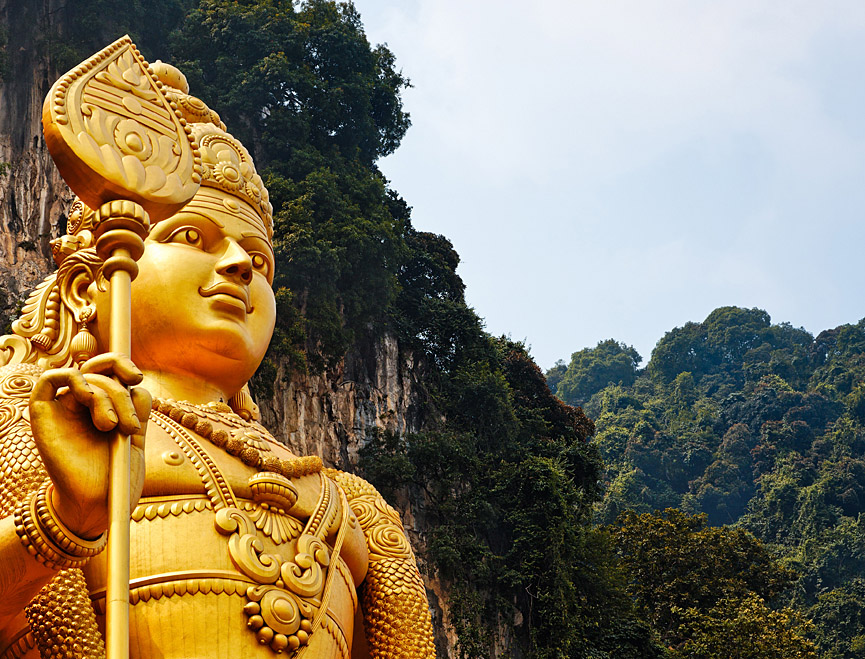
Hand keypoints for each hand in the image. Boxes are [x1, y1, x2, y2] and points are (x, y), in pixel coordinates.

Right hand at [29, 353, 150, 538]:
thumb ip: (138, 410)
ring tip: (114, 429)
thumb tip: (137, 386)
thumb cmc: (116, 477)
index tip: (137, 379)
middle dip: (121, 391)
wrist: (99, 505)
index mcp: (108, 406)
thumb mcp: (136, 439)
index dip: (123, 364)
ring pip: (86, 377)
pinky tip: (86, 396)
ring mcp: (64, 409)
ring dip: (106, 397)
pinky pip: (48, 380)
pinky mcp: (44, 416)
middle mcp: (85, 404)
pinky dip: (70, 377)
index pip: (111, 369)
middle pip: (101, 371)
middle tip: (130, 425)